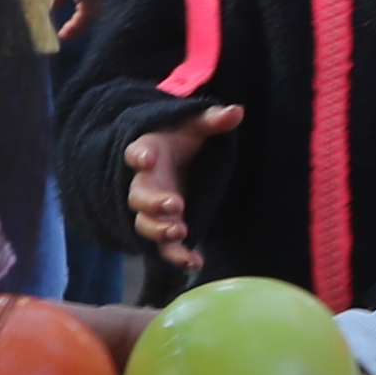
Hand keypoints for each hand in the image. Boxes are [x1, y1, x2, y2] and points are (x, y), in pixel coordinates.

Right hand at [122, 101, 239, 264]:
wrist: (171, 160)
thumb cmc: (180, 140)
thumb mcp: (195, 126)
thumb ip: (212, 120)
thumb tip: (237, 111)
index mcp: (148, 153)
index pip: (138, 153)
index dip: (139, 156)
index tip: (144, 158)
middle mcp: (145, 183)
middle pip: (139, 197)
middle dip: (153, 203)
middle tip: (174, 204)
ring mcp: (152, 209)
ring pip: (146, 225)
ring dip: (160, 230)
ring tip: (179, 231)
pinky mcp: (164, 227)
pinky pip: (165, 247)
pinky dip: (177, 256)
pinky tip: (195, 262)